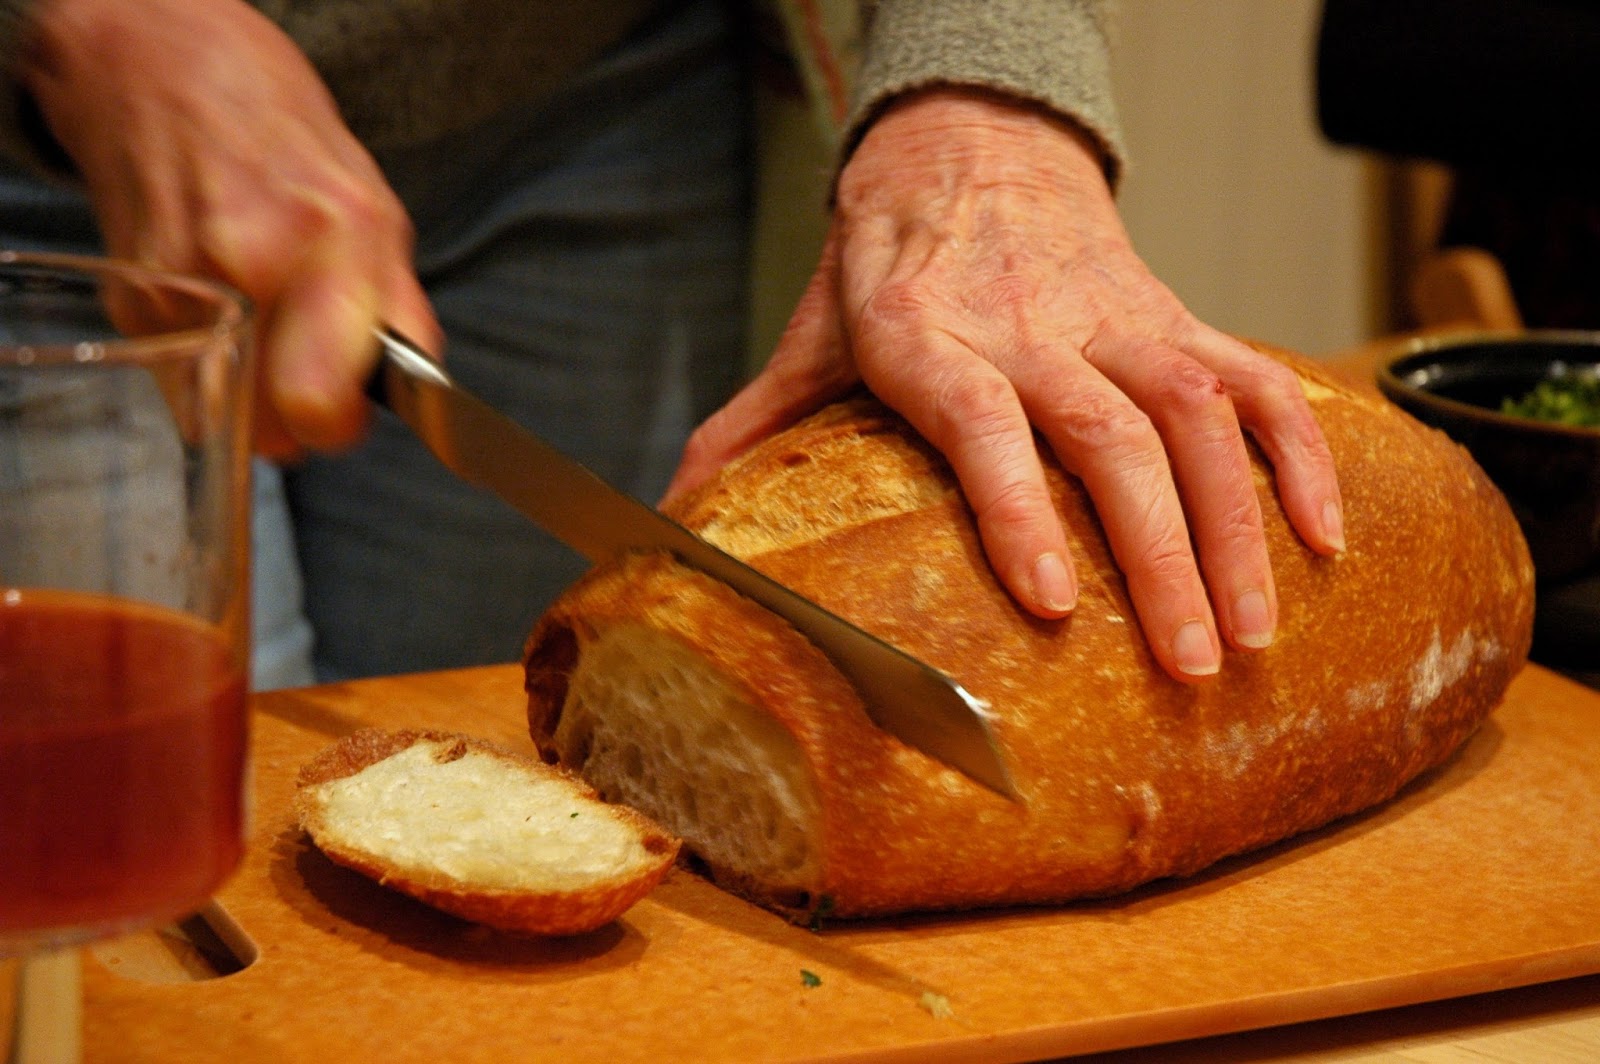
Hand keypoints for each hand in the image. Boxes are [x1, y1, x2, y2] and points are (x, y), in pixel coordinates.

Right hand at [19, 0, 439, 458]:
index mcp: (332, 238)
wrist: (170, 78)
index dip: (339, 426)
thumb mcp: (379, 215)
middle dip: (301, 419)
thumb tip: (417, 395)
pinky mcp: (131, 304)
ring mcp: (180, 286)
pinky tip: (224, 310)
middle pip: (274, 427)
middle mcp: (249, 263)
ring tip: (268, 327)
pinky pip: (187, 385)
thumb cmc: (287, 146)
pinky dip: (213, 367)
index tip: (347, 413)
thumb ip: (402, 315)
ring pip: (230, 414)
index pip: (322, 402)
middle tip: (312, 376)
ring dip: (256, 395)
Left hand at [667, 88, 1344, 682]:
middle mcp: (1033, 328)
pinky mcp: (1176, 314)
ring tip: (1258, 632)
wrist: (972, 146)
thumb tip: (672, 517)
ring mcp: (1118, 318)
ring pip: (1200, 413)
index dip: (1017, 510)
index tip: (1051, 604)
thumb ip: (757, 425)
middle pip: (1112, 436)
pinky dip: (1302, 451)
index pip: (984, 425)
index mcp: (930, 339)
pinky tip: (1328, 534)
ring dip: (1240, 524)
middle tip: (1190, 665)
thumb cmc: (891, 260)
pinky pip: (1258, 375)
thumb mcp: (816, 335)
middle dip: (1159, 557)